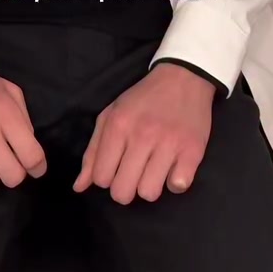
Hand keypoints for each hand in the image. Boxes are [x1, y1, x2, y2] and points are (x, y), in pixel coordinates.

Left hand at [73, 64, 214, 204]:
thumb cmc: (143, 99)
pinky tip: (174, 166)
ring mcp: (169, 144)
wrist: (183, 77)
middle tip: (134, 172)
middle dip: (125, 188)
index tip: (116, 166)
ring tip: (154, 168)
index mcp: (118, 125)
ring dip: (150, 186)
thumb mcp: (111, 115)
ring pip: (148, 194)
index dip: (106, 177)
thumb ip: (93, 151)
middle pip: (122, 192)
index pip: (101, 178)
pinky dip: (176, 181)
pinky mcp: (193, 151)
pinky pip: (178, 187)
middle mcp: (142, 135)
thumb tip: (79, 187)